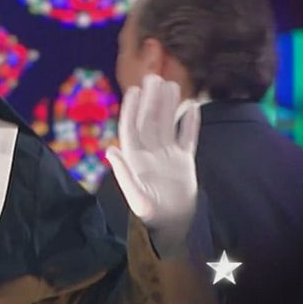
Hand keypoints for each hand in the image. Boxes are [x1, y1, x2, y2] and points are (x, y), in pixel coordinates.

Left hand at [106, 74, 200, 229]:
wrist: (173, 226)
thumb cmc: (150, 215)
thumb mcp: (136, 197)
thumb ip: (124, 174)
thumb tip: (110, 150)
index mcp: (135, 158)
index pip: (131, 128)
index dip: (131, 109)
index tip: (132, 90)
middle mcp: (150, 153)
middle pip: (150, 121)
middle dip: (151, 100)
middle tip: (153, 77)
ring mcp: (167, 155)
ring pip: (167, 124)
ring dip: (168, 105)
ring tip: (171, 84)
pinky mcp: (184, 161)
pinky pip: (187, 137)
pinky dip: (190, 122)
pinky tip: (192, 106)